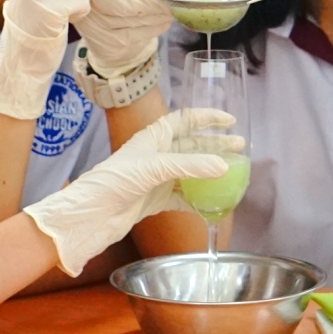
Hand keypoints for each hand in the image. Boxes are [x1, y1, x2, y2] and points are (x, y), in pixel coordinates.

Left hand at [25, 108, 241, 275]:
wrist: (92, 215)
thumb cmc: (115, 181)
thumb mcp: (154, 167)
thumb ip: (190, 166)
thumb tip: (223, 167)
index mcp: (153, 138)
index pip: (185, 120)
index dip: (207, 117)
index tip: (229, 120)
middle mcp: (157, 155)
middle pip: (193, 146)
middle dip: (216, 145)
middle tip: (240, 148)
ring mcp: (157, 178)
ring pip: (191, 172)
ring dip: (211, 172)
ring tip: (233, 174)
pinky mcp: (156, 199)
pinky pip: (184, 196)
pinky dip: (200, 198)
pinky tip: (214, 202)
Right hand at [76, 0, 172, 77]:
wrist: (106, 33)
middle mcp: (88, 3)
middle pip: (125, 3)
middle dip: (153, 3)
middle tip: (170, 1)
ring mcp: (95, 24)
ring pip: (133, 19)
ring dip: (158, 15)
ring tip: (171, 11)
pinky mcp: (106, 42)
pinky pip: (136, 34)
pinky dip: (155, 28)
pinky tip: (165, 22)